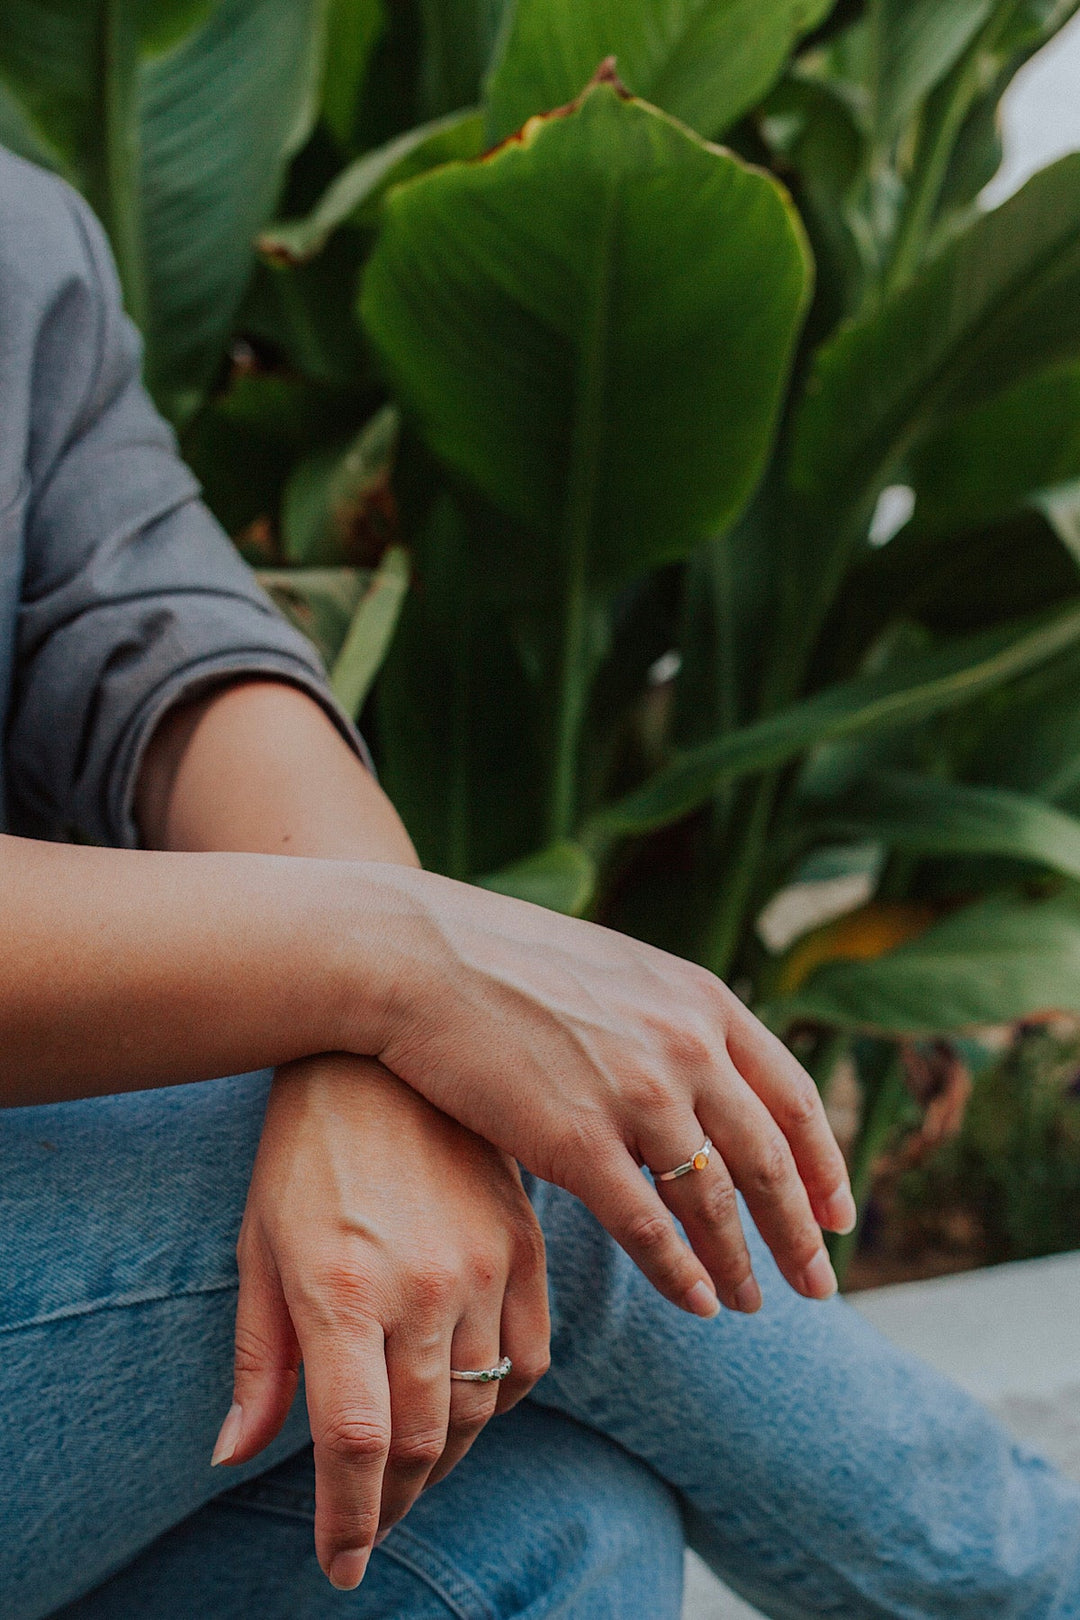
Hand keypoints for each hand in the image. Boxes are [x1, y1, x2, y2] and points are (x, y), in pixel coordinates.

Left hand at [210, 1053, 549, 1591]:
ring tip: (413, 1472)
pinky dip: (501, 1401)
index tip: (341, 1563)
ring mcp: (485, 1264)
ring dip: (445, 1459)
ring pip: (480, 1407)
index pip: (358, 1443)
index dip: (350, 1520)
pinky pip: (532, 1356)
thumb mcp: (259, 1246)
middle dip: (394, 1501)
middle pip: (424, 1440)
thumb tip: (236, 1456)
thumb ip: (258, 1360)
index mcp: (342, 1289)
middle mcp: (423, 1285)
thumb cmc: (303, 1149)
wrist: (384, 1048)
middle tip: (371, 1523)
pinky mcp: (526, 1243)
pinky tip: (468, 1403)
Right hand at [350, 866, 855, 1320]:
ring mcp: (635, 1093)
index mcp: (702, 1000)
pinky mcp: (576, 1140)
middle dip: (801, 1232)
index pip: (793, 1097)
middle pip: (769, 1159)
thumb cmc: (506, 963)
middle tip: (820, 1286)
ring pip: (713, 1202)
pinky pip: (649, 1227)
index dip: (824, 1164)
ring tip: (751, 1304)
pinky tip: (695, 1303)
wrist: (418, 955)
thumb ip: (672, 1020)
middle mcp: (685, 1046)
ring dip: (740, 1263)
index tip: (839, 1215)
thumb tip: (706, 1072)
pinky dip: (680, 1273)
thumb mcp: (618, 971)